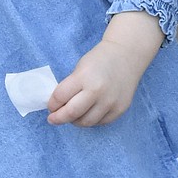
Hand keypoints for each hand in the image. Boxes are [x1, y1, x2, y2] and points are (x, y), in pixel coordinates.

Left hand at [47, 11, 164, 126]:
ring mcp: (110, 102)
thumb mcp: (80, 69)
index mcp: (84, 76)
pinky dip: (91, 120)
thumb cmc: (99, 60)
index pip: (60, 97)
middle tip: (53, 119)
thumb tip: (58, 107)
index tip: (50, 106)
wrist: (126, 55)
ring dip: (74, 121)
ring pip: (86, 122)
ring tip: (72, 116)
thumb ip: (69, 87)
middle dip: (58, 118)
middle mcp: (98, 91)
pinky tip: (87, 114)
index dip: (52, 104)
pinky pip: (100, 122)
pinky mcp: (120, 109)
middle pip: (71, 113)